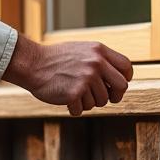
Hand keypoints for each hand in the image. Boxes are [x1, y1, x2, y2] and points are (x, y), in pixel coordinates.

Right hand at [1, 34, 132, 116]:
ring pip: (100, 101)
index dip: (125, 78)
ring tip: (74, 92)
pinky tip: (65, 98)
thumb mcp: (82, 50)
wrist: (33, 64)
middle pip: (121, 87)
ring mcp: (86, 78)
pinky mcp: (75, 93)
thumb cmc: (55, 58)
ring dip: (88, 101)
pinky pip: (82, 109)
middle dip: (115, 96)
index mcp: (99, 51)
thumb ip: (99, 60)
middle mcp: (96, 63)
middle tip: (108, 99)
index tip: (118, 85)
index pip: (126, 65)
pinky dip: (73, 108)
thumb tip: (118, 76)